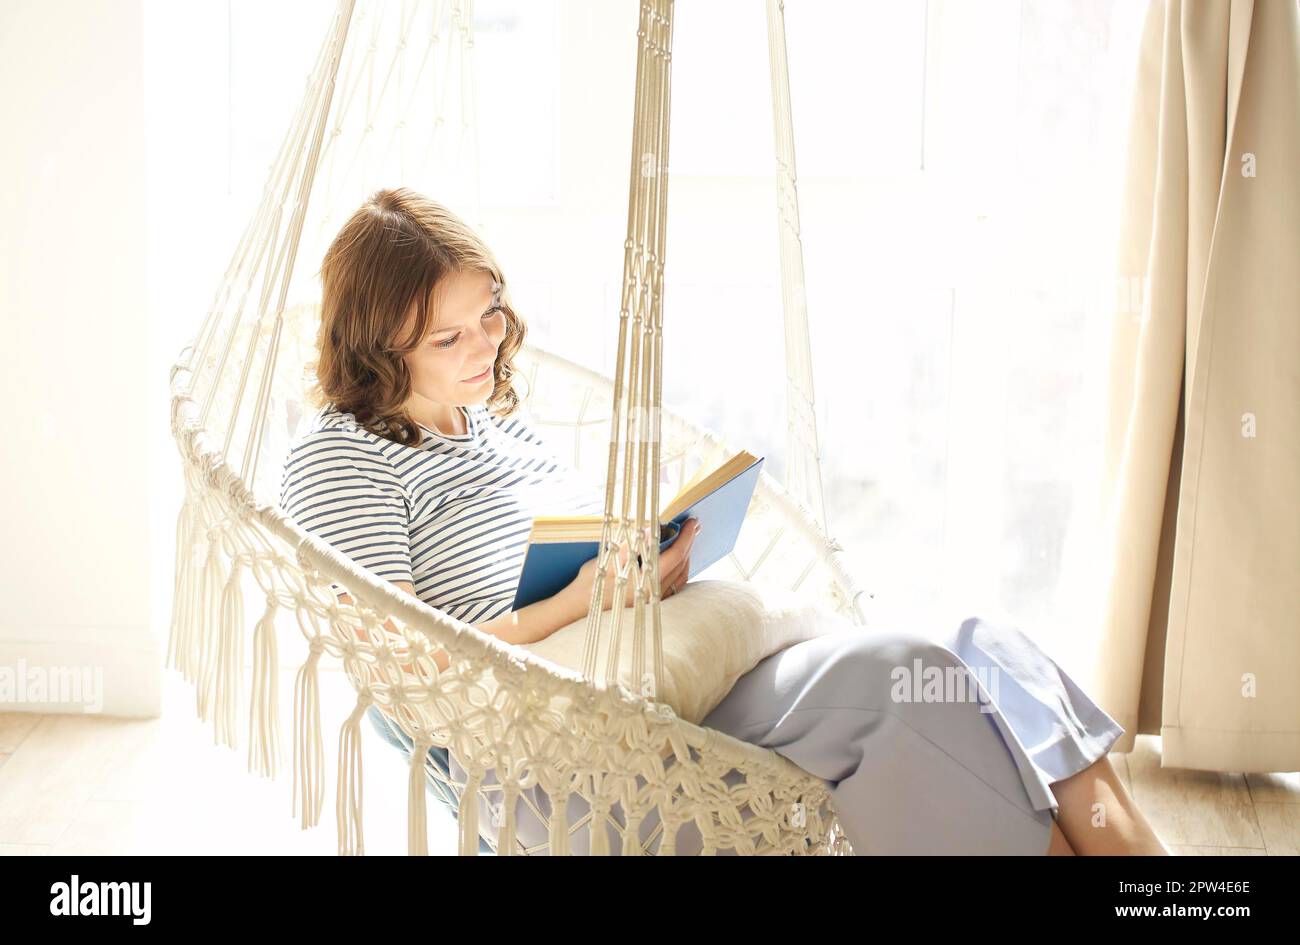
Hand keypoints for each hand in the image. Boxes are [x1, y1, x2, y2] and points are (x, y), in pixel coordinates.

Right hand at [560, 517, 701, 619]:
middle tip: (692, 527)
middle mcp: (654, 594)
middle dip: (689, 545)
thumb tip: (651, 529)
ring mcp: (652, 602)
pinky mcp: (648, 605)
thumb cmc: (589, 585)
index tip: (692, 523)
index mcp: (646, 581)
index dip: (686, 537)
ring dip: (686, 559)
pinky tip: (675, 563)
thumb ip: (632, 545)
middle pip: (681, 566)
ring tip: (686, 542)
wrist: (575, 611)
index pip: (675, 555)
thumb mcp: (608, 559)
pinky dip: (678, 572)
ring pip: (680, 578)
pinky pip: (673, 587)